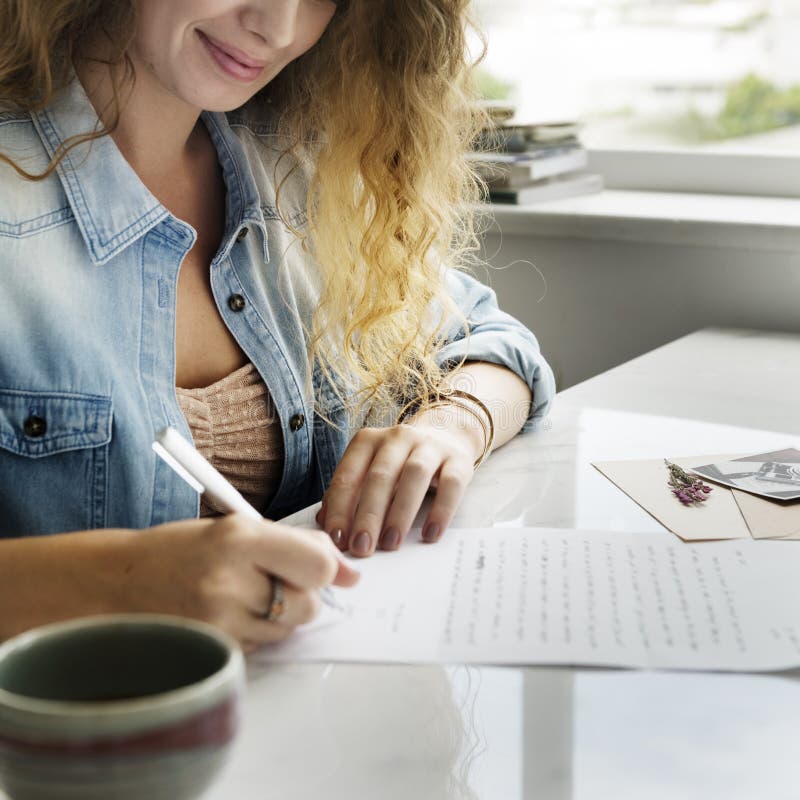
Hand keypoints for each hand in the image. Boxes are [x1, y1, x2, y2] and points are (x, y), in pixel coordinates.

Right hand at [114, 515, 359, 652]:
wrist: (113, 585)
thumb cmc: (180, 551)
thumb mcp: (236, 529)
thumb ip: (296, 545)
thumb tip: (351, 573)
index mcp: (238, 539)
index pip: (317, 564)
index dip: (326, 568)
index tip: (322, 568)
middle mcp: (228, 581)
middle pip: (308, 604)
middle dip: (302, 594)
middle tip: (271, 580)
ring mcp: (217, 623)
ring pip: (288, 629)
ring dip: (278, 615)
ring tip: (242, 595)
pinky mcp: (210, 652)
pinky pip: (261, 648)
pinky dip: (254, 633)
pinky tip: (225, 615)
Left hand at [315, 421, 478, 557]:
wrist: (446, 436)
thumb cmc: (398, 464)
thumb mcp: (370, 472)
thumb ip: (348, 495)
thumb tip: (326, 524)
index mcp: (367, 441)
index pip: (349, 475)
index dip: (340, 508)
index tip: (337, 540)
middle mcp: (397, 437)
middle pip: (380, 475)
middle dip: (368, 515)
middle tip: (362, 547)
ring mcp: (430, 445)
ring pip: (414, 475)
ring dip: (400, 512)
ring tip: (391, 544)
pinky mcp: (458, 459)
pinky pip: (451, 484)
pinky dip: (441, 511)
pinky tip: (430, 535)